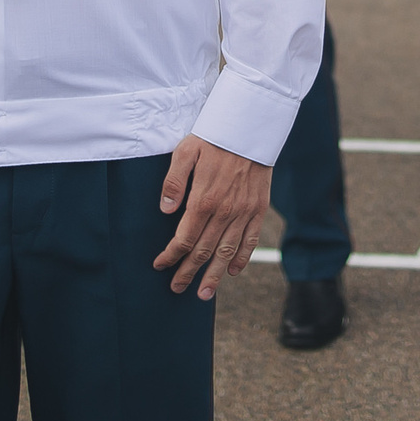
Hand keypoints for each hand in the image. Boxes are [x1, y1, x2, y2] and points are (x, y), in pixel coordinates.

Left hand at [152, 134, 270, 299]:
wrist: (251, 126)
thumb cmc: (214, 137)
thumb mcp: (186, 151)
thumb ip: (174, 182)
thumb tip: (165, 210)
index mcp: (204, 199)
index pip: (184, 238)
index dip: (171, 255)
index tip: (160, 265)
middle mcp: (225, 211)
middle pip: (204, 251)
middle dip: (188, 272)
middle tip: (177, 288)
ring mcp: (244, 212)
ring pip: (227, 252)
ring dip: (214, 275)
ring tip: (204, 294)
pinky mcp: (259, 208)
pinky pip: (251, 240)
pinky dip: (241, 258)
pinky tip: (232, 271)